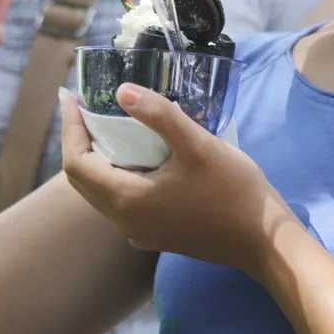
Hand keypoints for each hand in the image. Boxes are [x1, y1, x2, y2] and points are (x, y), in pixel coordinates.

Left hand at [60, 86, 301, 278]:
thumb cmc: (233, 191)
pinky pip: (121, 201)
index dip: (70, 129)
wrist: (263, 241)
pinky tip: (135, 154)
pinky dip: (116, 174)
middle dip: (79, 141)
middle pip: (83, 180)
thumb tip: (122, 91)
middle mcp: (125, 222)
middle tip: (85, 106)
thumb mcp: (197, 145)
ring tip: (106, 123)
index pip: (76, 164)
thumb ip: (158, 116)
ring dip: (97, 158)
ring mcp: (139, 232)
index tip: (72, 97)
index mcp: (127, 201)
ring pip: (102, 191)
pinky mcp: (155, 234)